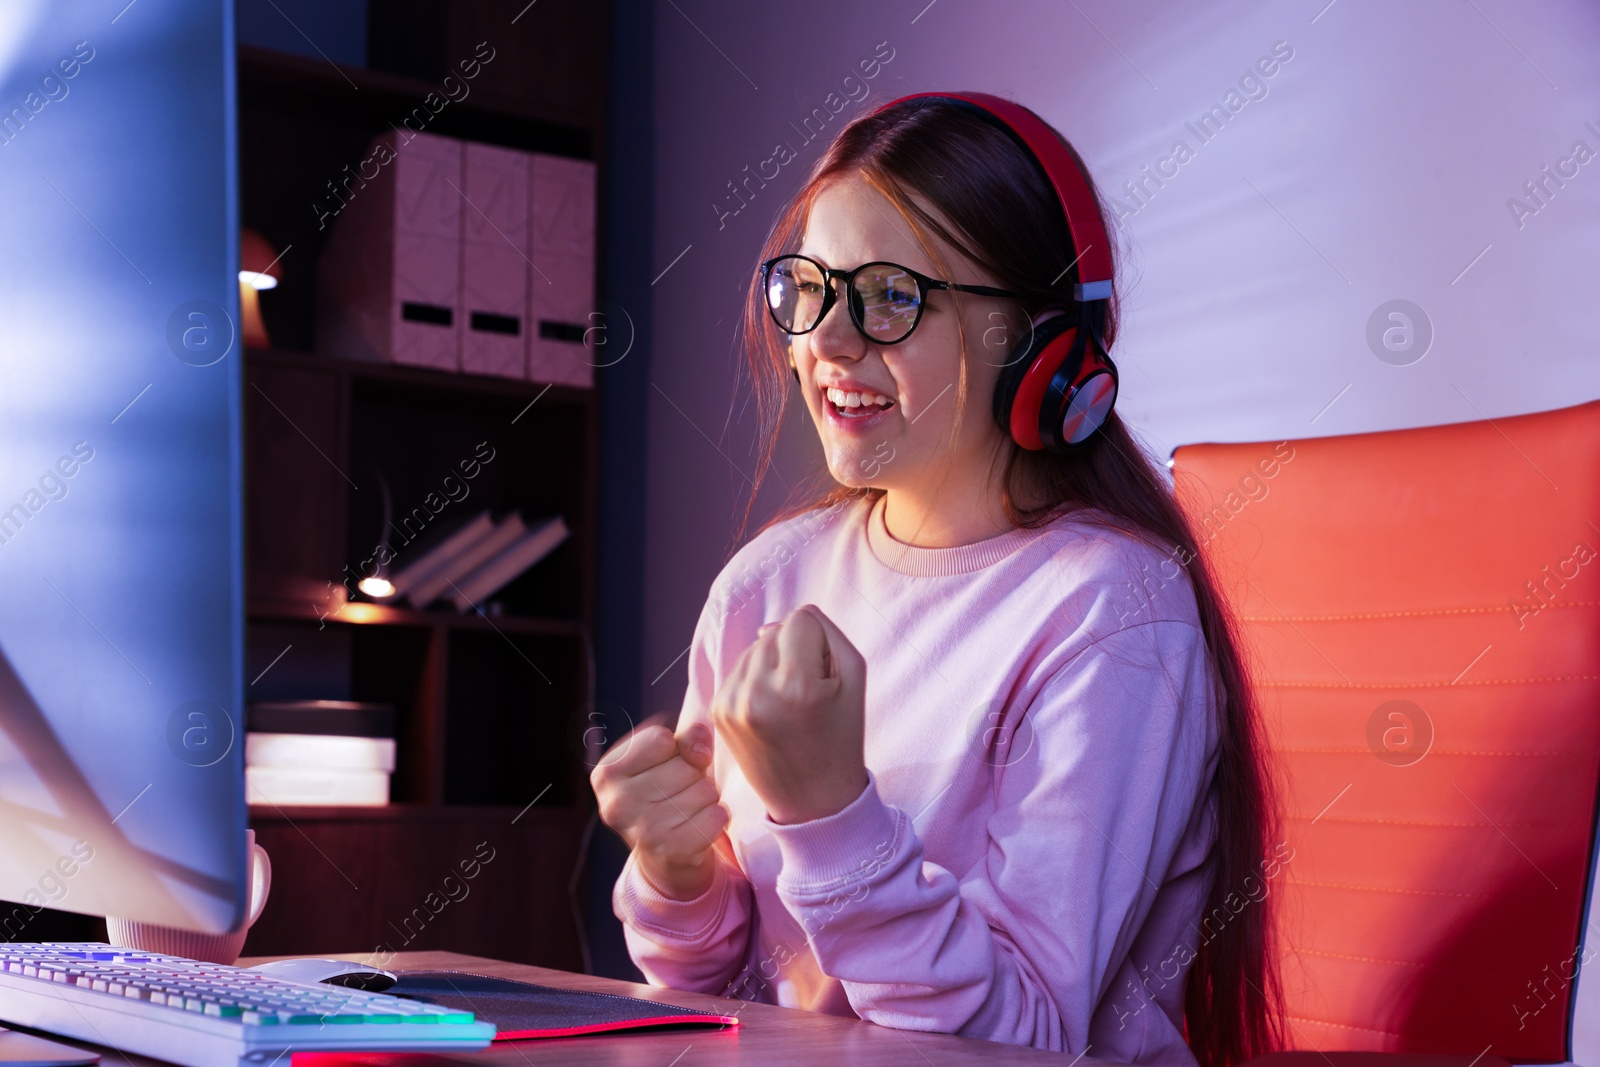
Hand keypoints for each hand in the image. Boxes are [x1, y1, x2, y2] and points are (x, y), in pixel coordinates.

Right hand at [590, 714, 728, 900]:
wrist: (663, 856)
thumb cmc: (663, 794)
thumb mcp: (664, 758)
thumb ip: (685, 737)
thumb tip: (701, 751)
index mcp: (607, 773)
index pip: (661, 739)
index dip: (675, 749)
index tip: (666, 767)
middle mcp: (617, 804)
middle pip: (685, 766)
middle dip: (693, 774)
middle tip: (678, 793)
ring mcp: (643, 830)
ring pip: (705, 790)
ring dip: (706, 797)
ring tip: (687, 809)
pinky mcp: (672, 851)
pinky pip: (717, 815)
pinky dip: (717, 817)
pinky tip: (698, 825)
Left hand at [710, 605, 868, 824]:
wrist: (812, 800)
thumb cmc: (840, 736)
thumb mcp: (854, 677)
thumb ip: (824, 632)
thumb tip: (772, 626)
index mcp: (796, 686)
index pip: (802, 619)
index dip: (820, 644)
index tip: (824, 681)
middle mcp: (757, 692)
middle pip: (775, 631)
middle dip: (794, 654)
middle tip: (807, 698)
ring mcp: (732, 703)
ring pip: (753, 649)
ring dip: (772, 667)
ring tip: (788, 705)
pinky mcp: (718, 712)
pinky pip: (738, 671)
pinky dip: (755, 683)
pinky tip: (770, 712)